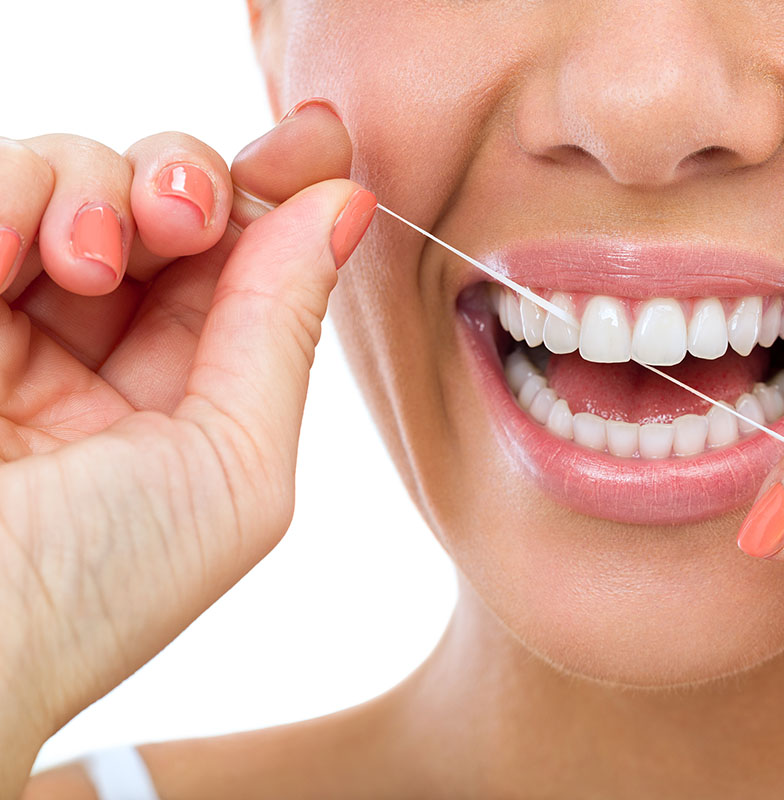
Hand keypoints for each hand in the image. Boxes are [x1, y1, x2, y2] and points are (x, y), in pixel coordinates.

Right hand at [0, 99, 375, 790]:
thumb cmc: (93, 586)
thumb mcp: (232, 465)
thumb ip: (282, 328)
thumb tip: (344, 203)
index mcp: (191, 402)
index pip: (247, 268)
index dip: (283, 195)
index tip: (316, 139)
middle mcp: (106, 356)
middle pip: (171, 207)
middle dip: (195, 183)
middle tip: (187, 214)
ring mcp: (15, 322)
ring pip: (79, 180)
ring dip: (102, 186)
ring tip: (86, 259)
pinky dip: (9, 193)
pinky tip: (7, 257)